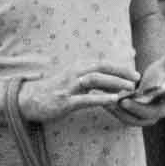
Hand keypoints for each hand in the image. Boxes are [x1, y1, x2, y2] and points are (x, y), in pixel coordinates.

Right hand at [16, 61, 140, 122]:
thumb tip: (111, 79)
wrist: (27, 100)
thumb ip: (89, 79)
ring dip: (114, 83)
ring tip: (129, 89)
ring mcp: (69, 87)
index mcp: (77, 67)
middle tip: (137, 79)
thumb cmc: (53, 91)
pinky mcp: (65, 101)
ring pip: (95, 80)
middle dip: (121, 73)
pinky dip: (101, 98)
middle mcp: (74, 73)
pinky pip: (86, 99)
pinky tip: (114, 100)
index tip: (135, 73)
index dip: (120, 67)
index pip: (103, 64)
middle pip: (101, 68)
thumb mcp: (72, 81)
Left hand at [108, 44, 164, 125]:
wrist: (149, 86)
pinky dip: (116, 112)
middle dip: (138, 108)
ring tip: (110, 103)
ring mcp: (151, 117)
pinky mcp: (138, 120)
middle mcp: (164, 110)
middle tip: (124, 101)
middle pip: (153, 113)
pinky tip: (105, 104)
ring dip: (123, 112)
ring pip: (137, 119)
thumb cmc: (160, 75)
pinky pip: (127, 119)